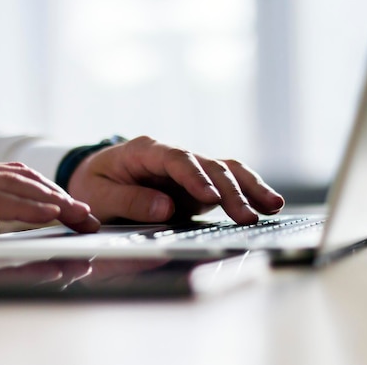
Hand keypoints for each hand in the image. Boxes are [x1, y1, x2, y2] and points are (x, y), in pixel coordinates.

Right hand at [0, 161, 99, 262]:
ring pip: (13, 184)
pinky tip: (47, 215)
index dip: (45, 192)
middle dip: (60, 197)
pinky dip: (25, 206)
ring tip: (82, 215)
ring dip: (53, 200)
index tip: (70, 207)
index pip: (11, 177)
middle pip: (22, 179)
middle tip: (89, 214)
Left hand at [68, 136, 284, 224]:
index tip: (209, 198)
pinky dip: (246, 191)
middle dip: (229, 190)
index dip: (194, 177)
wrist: (94, 177)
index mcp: (143, 150)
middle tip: (247, 216)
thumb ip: (131, 200)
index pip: (175, 159)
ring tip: (272, 206)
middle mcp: (171, 155)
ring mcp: (186, 169)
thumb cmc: (94, 184)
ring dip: (248, 187)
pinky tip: (266, 204)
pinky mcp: (195, 184)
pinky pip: (225, 183)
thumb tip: (167, 208)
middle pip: (207, 165)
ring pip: (223, 169)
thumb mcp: (100, 194)